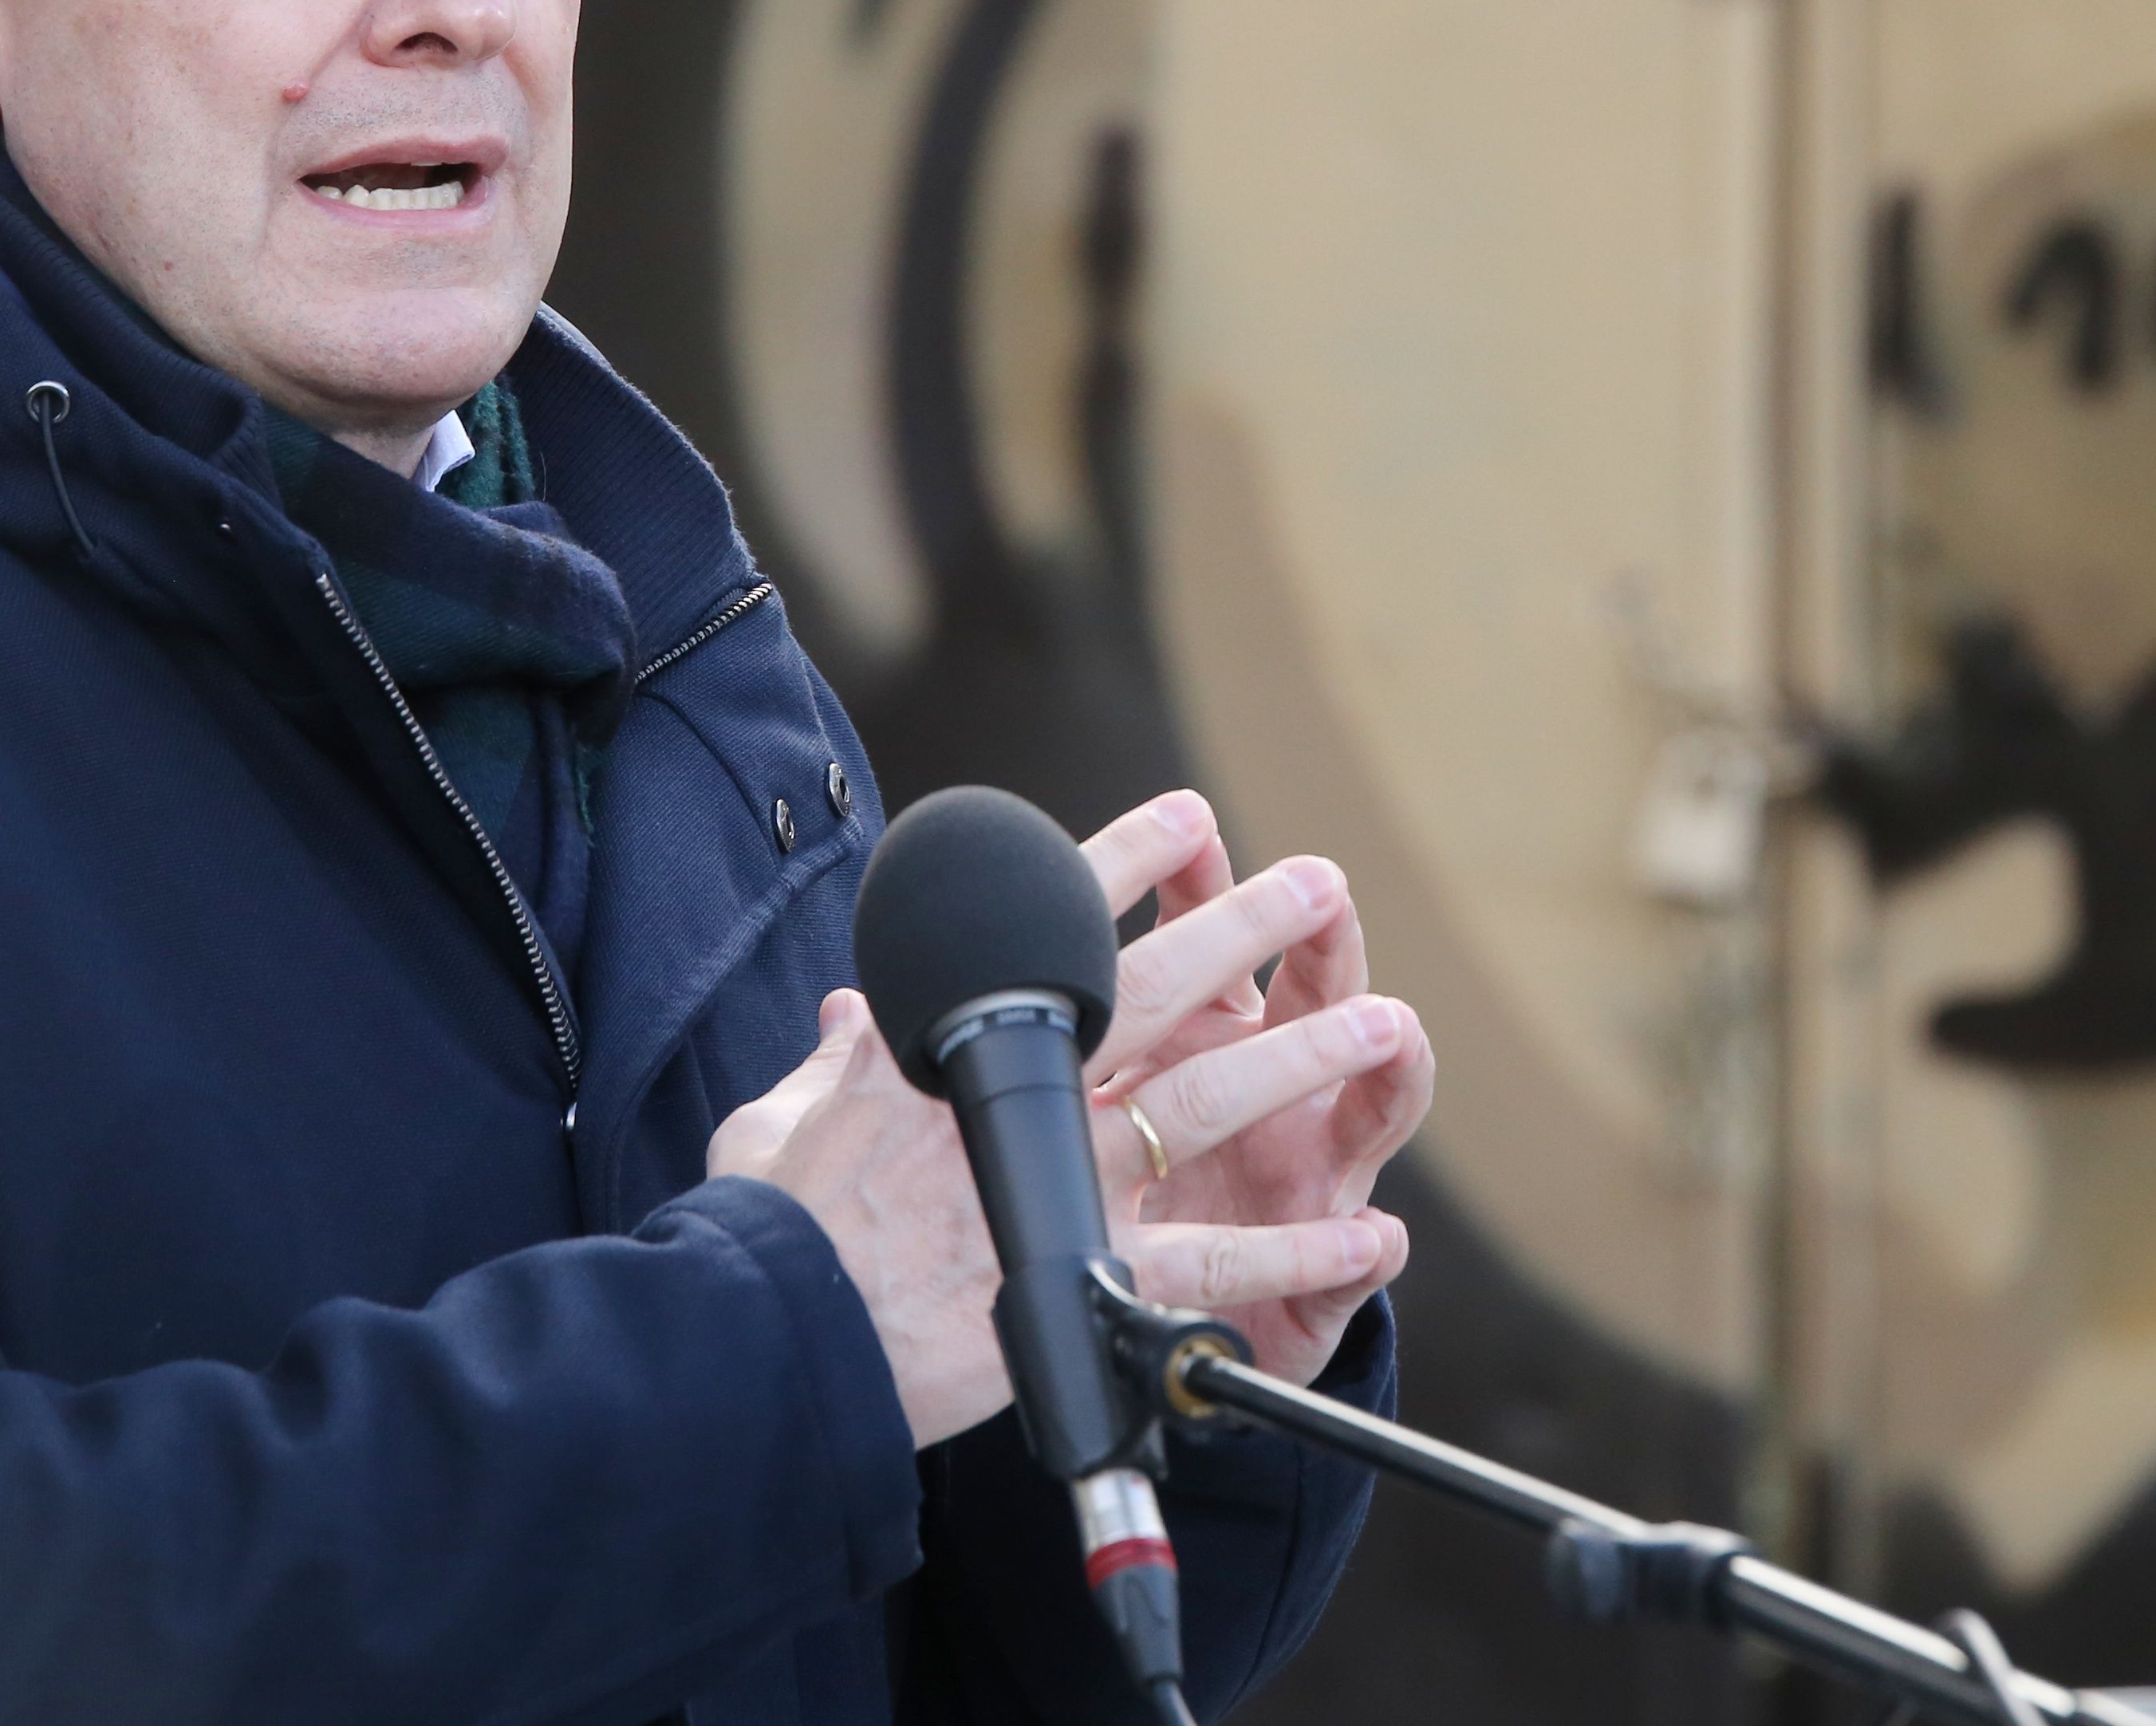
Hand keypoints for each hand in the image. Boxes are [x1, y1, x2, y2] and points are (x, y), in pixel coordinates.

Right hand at [707, 794, 1432, 1440]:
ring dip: (1305, 1059)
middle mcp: (1025, 1099)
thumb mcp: (782, 1119)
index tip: (1189, 818)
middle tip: (1317, 881)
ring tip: (1387, 1022)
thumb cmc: (768, 1232)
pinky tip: (1369, 1237)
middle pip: (1158, 989)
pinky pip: (1216, 1265)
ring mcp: (1066, 1187)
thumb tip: (845, 1017)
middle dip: (1245, 926)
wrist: (774, 1338)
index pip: (1057, 930)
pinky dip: (1299, 1255)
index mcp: (953, 1046)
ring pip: (1208, 1102)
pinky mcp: (1090, 1282)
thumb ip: (832, 1064)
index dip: (1128, 864)